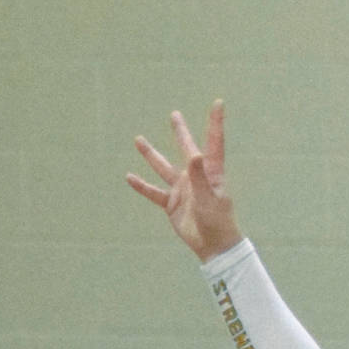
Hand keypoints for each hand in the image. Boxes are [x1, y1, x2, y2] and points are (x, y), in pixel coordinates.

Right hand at [126, 100, 242, 262]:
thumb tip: (193, 153)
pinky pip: (154, 192)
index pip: (213, 142)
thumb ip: (200, 176)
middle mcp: (195, 176)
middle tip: (174, 115)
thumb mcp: (209, 197)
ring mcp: (182, 189)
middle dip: (180, 132)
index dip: (215, 122)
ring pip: (164, 168)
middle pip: (185, 149)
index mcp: (210, 171)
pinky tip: (129, 177)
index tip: (218, 103)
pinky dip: (142, 186)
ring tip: (138, 139)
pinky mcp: (171, 204)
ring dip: (151, 155)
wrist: (212, 245)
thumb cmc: (217, 220)